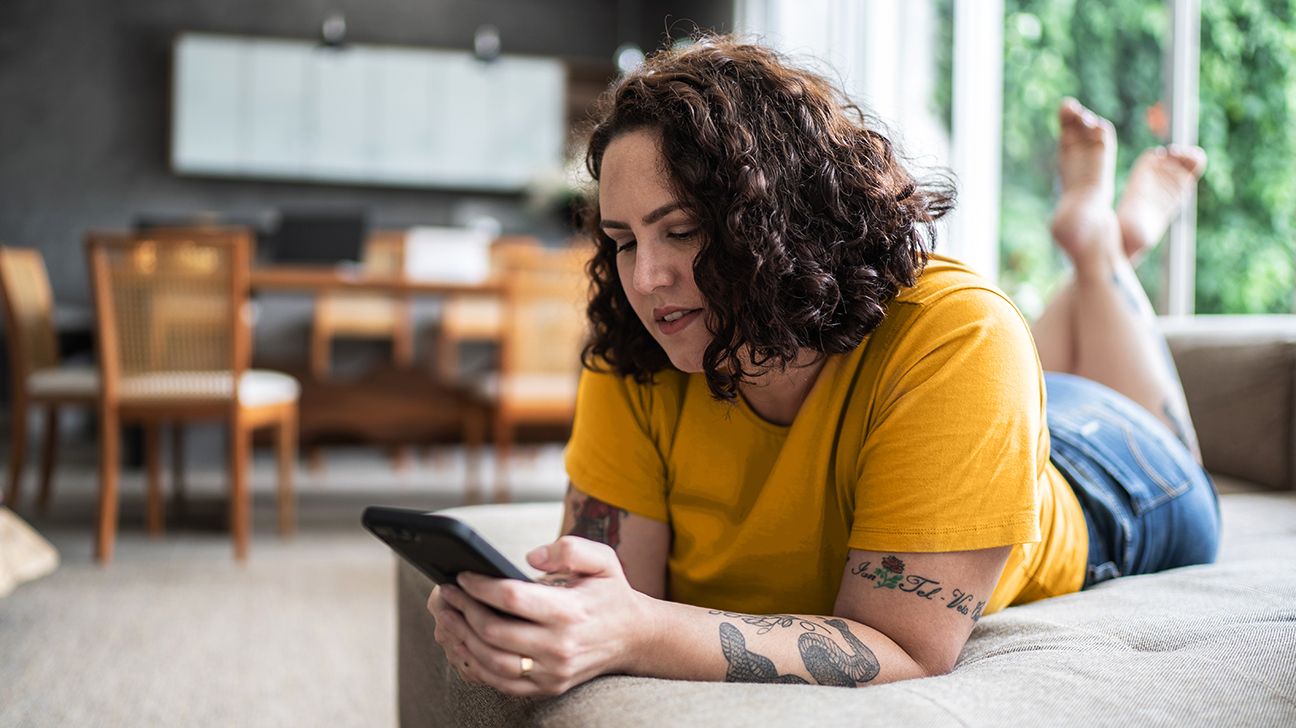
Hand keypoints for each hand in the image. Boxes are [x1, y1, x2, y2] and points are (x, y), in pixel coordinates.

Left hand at [427, 535, 655, 696]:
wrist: (635, 638)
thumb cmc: (612, 593)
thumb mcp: (603, 559)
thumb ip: (570, 548)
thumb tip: (531, 557)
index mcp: (570, 612)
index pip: (512, 598)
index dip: (480, 585)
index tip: (461, 574)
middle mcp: (560, 647)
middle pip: (494, 631)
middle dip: (462, 610)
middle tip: (445, 593)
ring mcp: (552, 673)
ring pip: (491, 661)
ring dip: (461, 639)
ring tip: (447, 617)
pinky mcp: (547, 688)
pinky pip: (500, 682)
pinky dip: (475, 664)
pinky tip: (462, 644)